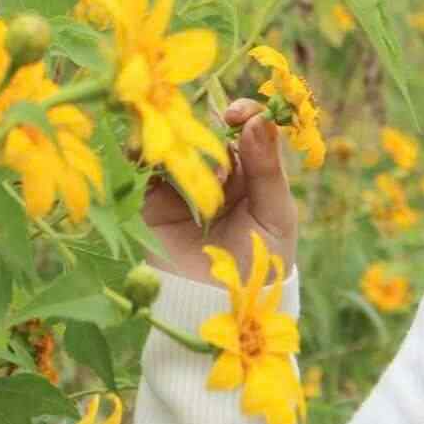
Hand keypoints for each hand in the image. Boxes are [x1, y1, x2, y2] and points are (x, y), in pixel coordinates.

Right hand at [140, 98, 298, 286]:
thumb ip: (268, 169)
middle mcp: (219, 175)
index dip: (242, 115)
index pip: (247, 130)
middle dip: (208, 130)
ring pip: (178, 146)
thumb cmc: (260, 265)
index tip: (237, 115)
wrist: (221, 308)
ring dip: (180, 143)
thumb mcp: (275, 215)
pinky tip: (151, 159)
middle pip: (209, 132)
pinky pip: (148, 170)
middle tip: (209, 144)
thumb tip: (257, 121)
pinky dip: (148, 157)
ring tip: (187, 160)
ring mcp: (185, 188)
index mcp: (253, 174)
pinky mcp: (154, 203)